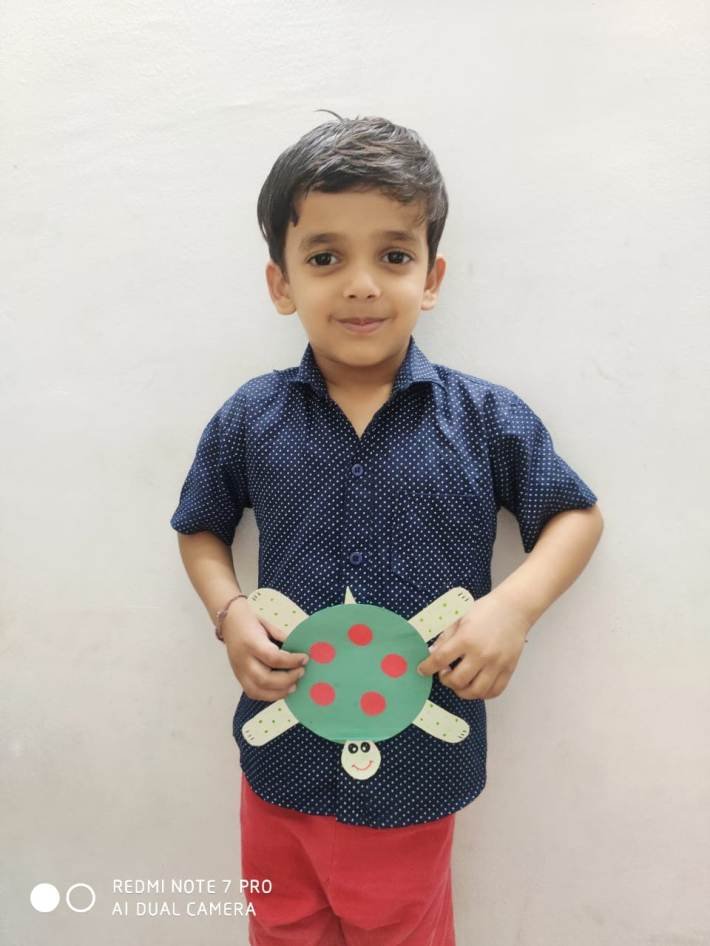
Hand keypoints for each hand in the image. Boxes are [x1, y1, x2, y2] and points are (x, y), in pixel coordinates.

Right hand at [221, 599, 308, 701]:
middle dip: (287, 680)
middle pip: (265, 679)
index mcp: (251, 643)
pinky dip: (269, 695)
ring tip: (294, 686)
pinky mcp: (239, 678)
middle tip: (301, 673)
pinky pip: (253, 693)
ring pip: (258, 691)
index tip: (305, 658)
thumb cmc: (251, 623)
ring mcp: (239, 672)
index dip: (292, 661)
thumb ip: (282, 639)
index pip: (273, 658)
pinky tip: (281, 690)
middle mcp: (243, 660)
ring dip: (279, 692)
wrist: (230, 623)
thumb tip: (298, 652)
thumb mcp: (268, 626)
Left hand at [416, 589, 531, 699]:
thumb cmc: (484, 610)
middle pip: (458, 680)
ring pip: (476, 691)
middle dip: (445, 680)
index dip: (427, 667)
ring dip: (462, 691)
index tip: (422, 670)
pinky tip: (475, 685)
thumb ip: (444, 638)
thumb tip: (430, 655)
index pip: (441, 659)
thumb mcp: (459, 618)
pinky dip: (482, 694)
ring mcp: (496, 664)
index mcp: (466, 638)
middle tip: (444, 673)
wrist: (513, 609)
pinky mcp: (509, 669)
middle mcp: (481, 654)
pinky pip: (494, 691)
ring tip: (459, 682)